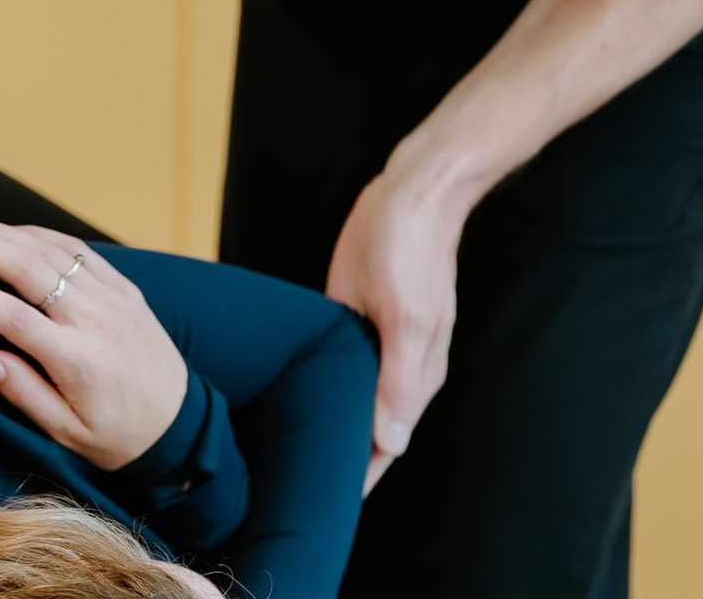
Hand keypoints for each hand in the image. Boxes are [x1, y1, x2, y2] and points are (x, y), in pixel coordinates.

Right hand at [0, 219, 189, 472]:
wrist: (178, 423)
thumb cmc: (116, 436)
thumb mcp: (67, 433)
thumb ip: (24, 394)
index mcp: (78, 360)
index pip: (13, 317)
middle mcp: (96, 319)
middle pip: (28, 268)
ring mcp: (113, 296)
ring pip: (50, 250)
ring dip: (1, 232)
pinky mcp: (124, 286)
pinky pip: (76, 249)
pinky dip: (38, 234)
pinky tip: (8, 230)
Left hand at [323, 171, 463, 497]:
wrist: (415, 190)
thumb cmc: (412, 249)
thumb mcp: (405, 316)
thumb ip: (399, 382)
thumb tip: (392, 441)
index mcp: (415, 375)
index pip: (385, 447)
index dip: (357, 480)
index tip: (322, 511)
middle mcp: (400, 368)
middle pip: (370, 432)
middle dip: (340, 463)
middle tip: (291, 493)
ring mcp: (380, 344)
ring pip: (354, 402)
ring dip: (330, 427)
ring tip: (287, 457)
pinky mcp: (361, 319)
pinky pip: (344, 368)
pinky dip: (325, 389)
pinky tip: (296, 396)